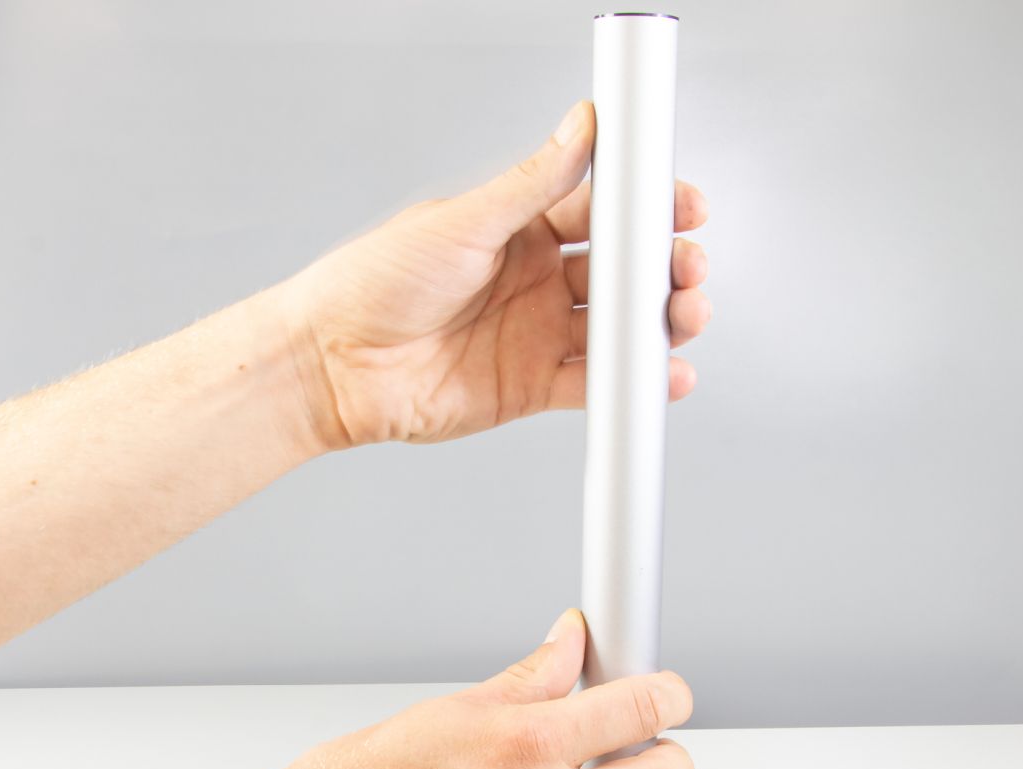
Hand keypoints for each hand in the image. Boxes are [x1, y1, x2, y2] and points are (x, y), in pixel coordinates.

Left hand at [287, 100, 710, 448]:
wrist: (335, 365)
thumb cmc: (374, 282)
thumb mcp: (461, 222)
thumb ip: (531, 184)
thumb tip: (582, 128)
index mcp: (519, 231)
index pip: (600, 211)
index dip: (645, 209)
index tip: (683, 206)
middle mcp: (534, 282)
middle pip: (620, 273)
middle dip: (662, 270)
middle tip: (687, 268)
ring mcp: (536, 336)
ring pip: (615, 329)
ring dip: (657, 325)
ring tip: (684, 318)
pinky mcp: (530, 387)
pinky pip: (592, 385)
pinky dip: (631, 383)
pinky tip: (662, 376)